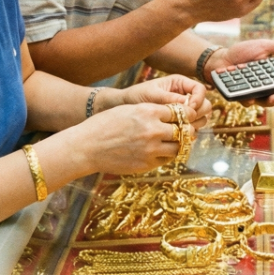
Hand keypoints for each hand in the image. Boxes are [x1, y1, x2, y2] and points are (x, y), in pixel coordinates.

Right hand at [76, 103, 194, 175]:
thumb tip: (171, 114)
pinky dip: (166, 155)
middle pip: (184, 130)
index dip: (185, 114)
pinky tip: (160, 151)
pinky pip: (166, 160)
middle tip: (185, 130)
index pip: (180, 112)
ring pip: (178, 147)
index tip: (186, 117)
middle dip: (185, 130)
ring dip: (178, 145)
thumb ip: (150, 111)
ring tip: (173, 142)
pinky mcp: (146, 164)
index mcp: (148, 111)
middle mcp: (153, 130)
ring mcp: (151, 149)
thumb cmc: (105, 125)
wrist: (87, 147)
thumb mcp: (129, 109)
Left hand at [106, 74, 212, 124]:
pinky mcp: (180, 122)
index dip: (198, 100)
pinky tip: (178, 136)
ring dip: (195, 125)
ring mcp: (184, 110)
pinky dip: (188, 132)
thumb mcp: (153, 95)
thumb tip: (188, 106)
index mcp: (180, 83)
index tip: (188, 109)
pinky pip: (191, 128)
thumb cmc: (137, 96)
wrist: (125, 107)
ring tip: (182, 130)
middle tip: (187, 123)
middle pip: (205, 105)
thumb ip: (170, 99)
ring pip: (201, 118)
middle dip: (198, 114)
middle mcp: (185, 96)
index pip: (201, 90)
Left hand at [207, 38, 273, 105]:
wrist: (220, 58)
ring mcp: (254, 93)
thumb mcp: (264, 46)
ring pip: (265, 102)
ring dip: (271, 101)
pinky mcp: (240, 96)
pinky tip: (250, 97)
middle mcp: (266, 87)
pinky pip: (246, 101)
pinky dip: (249, 99)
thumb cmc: (242, 53)